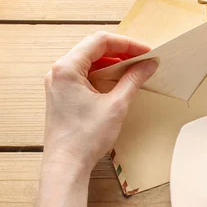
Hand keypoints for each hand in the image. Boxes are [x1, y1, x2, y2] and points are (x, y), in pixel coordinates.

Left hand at [35, 31, 157, 206]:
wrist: (66, 164)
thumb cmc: (86, 137)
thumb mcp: (116, 105)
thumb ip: (133, 80)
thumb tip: (148, 65)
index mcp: (67, 68)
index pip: (100, 41)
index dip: (127, 44)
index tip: (146, 51)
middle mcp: (58, 71)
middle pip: (93, 49)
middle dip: (120, 51)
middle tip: (142, 59)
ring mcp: (58, 83)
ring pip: (88, 61)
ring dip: (111, 63)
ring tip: (133, 69)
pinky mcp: (61, 95)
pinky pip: (83, 75)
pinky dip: (101, 74)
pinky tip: (117, 82)